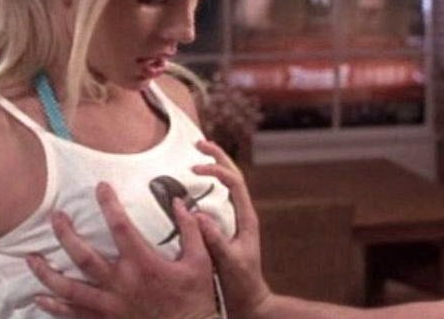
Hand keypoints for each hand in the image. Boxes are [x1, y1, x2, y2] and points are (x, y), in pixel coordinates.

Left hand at [27, 182, 218, 318]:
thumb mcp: (200, 262)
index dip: (109, 203)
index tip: (100, 187)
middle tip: (55, 217)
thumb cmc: (196, 298)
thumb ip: (191, 231)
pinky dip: (54, 307)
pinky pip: (73, 314)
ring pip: (69, 288)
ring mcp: (109, 306)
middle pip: (83, 256)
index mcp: (144, 264)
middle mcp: (121, 284)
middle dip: (65, 234)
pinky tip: (40, 298)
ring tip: (31, 259)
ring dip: (47, 273)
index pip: (120, 227)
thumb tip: (180, 203)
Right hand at [192, 140, 273, 317]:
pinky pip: (220, 199)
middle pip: (234, 176)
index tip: (194, 168)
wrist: (249, 301)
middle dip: (218, 157)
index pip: (234, 183)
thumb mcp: (228, 262)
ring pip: (229, 185)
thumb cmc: (241, 284)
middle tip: (199, 143)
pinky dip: (210, 185)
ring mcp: (236, 220)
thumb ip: (215, 239)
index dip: (215, 170)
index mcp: (246, 219)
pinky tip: (197, 184)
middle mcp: (242, 215)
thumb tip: (198, 214)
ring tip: (199, 152)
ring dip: (216, 166)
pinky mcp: (227, 228)